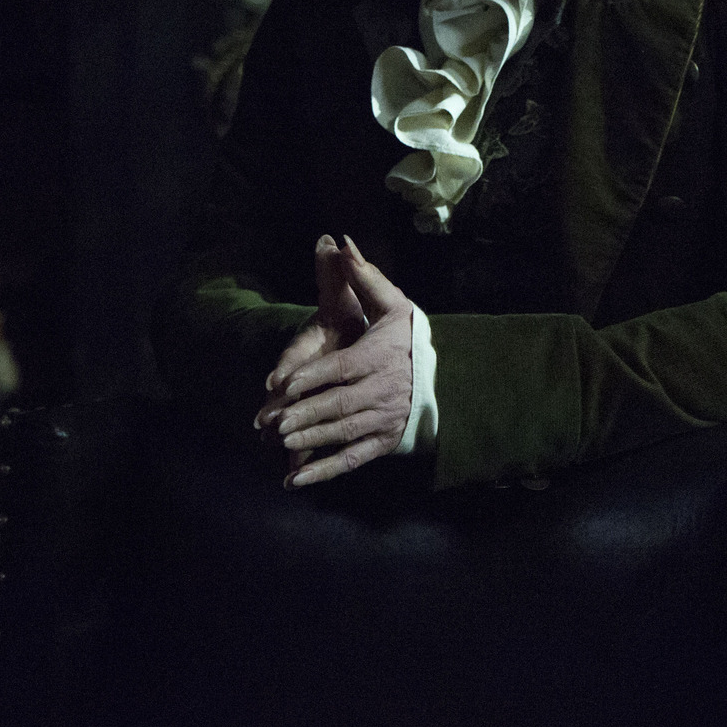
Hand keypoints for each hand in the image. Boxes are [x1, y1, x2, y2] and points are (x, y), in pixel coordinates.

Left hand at [263, 237, 416, 487]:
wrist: (452, 379)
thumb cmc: (412, 340)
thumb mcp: (395, 305)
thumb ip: (365, 279)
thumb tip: (343, 244)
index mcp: (380, 358)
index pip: (342, 369)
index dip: (313, 377)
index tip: (284, 384)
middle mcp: (383, 391)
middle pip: (339, 404)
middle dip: (305, 413)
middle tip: (274, 422)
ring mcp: (384, 420)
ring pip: (343, 432)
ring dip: (312, 440)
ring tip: (282, 444)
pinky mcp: (384, 443)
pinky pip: (351, 459)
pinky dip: (323, 473)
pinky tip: (294, 482)